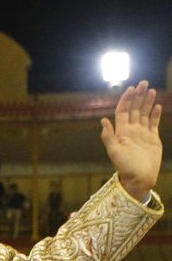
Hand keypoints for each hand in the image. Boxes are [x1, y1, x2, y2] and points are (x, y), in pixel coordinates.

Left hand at [100, 80, 162, 200]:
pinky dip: (155, 114)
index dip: (127, 99)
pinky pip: (153, 123)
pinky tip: (157, 105)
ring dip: (147, 102)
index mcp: (121, 131)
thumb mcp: (114, 151)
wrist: (139, 178)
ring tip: (151, 90)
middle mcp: (131, 130)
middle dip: (139, 96)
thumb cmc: (125, 167)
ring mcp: (142, 134)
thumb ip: (108, 136)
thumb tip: (103, 120)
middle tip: (144, 82)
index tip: (132, 88)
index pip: (123, 111)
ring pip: (145, 114)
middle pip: (135, 109)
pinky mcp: (152, 139)